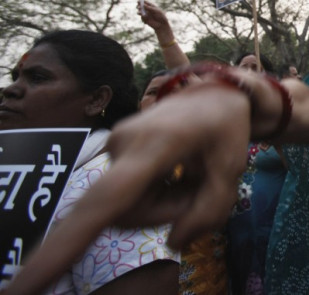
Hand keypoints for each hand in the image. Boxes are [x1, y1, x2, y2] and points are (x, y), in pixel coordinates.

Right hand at [4, 83, 250, 294]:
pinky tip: (175, 169)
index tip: (20, 289)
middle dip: (167, 211)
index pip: (106, 203)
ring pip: (127, 206)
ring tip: (189, 172)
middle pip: (129, 214)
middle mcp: (122, 144)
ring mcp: (114, 144)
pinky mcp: (113, 148)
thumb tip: (174, 243)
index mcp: (154, 147)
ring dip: (162, 201)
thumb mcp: (232, 170)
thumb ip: (209, 212)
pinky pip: (127, 191)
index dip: (63, 247)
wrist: (214, 90)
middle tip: (200, 183)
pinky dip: (154, 191)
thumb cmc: (226, 127)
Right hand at [139, 0, 170, 32]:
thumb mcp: (156, 11)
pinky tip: (147, 21)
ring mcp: (146, 14)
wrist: (162, 25)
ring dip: (139, 12)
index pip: (145, 2)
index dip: (141, 1)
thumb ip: (150, 8)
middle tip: (138, 7)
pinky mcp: (145, 19)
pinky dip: (143, 19)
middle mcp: (147, 10)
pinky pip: (142, 18)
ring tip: (141, 13)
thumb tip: (143, 5)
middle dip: (138, 6)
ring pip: (139, 12)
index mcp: (151, 6)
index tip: (138, 1)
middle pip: (140, 6)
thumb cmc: (161, 16)